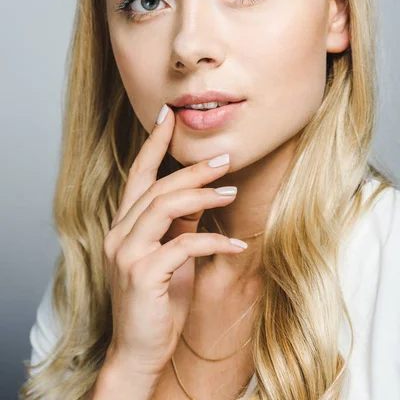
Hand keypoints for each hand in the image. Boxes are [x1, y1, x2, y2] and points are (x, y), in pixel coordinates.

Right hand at [102, 105, 243, 376]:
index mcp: (123, 225)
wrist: (139, 352)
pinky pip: (183, 244)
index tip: (168, 116)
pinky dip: (213, 239)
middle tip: (225, 159)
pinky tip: (236, 244)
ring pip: (165, 206)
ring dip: (203, 195)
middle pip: (157, 186)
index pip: (137, 175)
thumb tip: (199, 193)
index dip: (152, 143)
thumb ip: (178, 224)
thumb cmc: (157, 303)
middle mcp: (118, 233)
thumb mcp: (170, 256)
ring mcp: (126, 253)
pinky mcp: (142, 274)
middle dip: (193, 168)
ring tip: (232, 192)